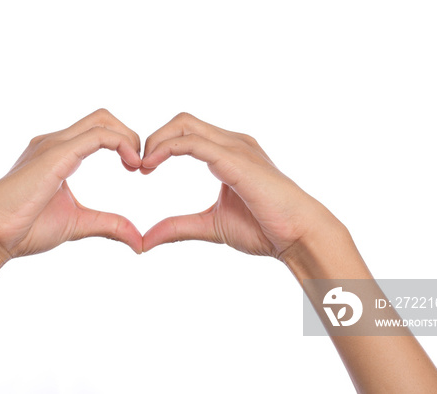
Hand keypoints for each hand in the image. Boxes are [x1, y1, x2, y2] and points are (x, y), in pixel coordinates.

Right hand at [0, 109, 143, 257]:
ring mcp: (54, 144)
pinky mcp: (56, 154)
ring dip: (128, 138)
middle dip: (129, 135)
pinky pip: (97, 135)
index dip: (124, 143)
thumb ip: (108, 225)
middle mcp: (56, 142)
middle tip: (140, 165)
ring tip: (137, 165)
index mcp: (59, 153)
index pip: (98, 130)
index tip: (136, 169)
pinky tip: (131, 164)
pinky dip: (121, 143)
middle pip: (102, 118)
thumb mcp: (79, 224)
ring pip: (102, 120)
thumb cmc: (25, 229)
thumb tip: (138, 242)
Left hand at [141, 113, 338, 258]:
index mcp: (227, 153)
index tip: (141, 169)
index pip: (185, 132)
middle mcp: (231, 143)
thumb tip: (146, 240)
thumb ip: (178, 227)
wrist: (299, 236)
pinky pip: (194, 143)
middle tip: (137, 166)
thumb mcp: (210, 225)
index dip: (159, 144)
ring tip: (142, 166)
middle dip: (153, 137)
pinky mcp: (235, 159)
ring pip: (184, 125)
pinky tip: (153, 165)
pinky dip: (168, 149)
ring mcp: (235, 147)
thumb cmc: (265, 229)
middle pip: (182, 121)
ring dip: (156, 141)